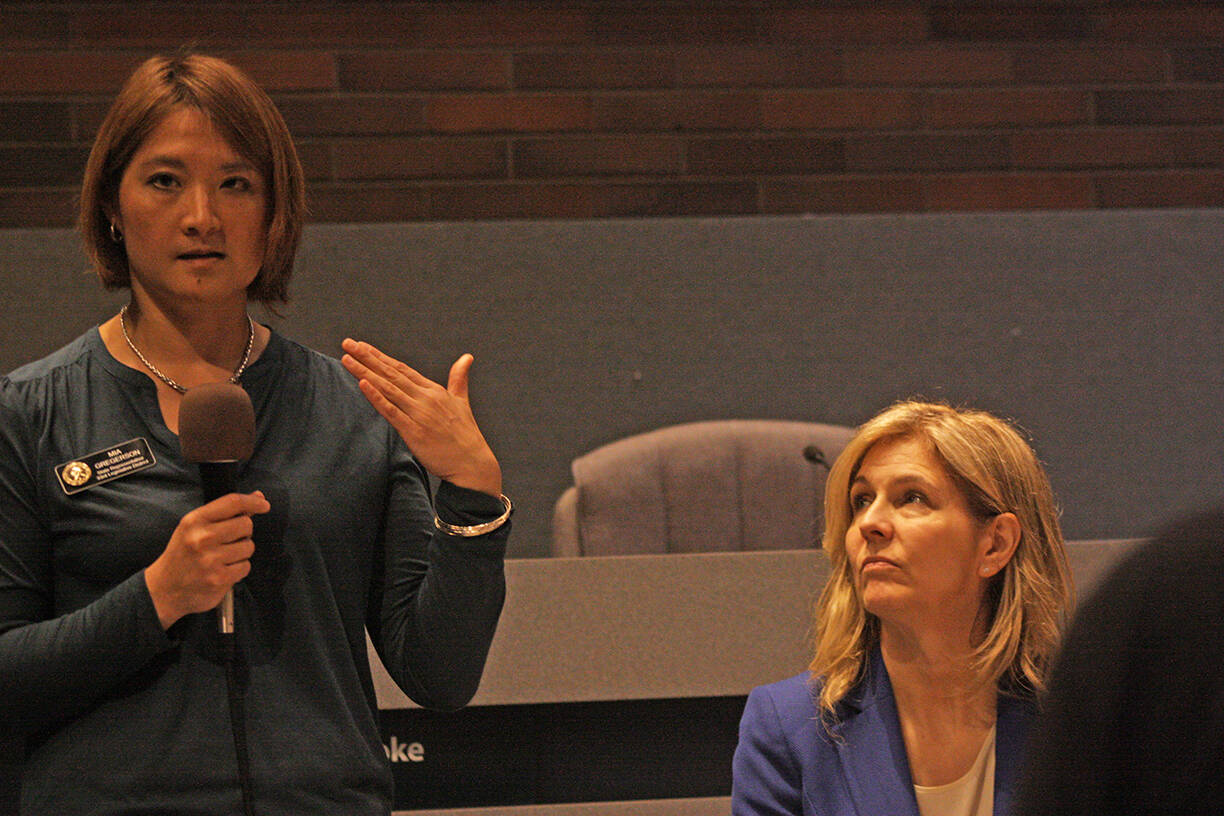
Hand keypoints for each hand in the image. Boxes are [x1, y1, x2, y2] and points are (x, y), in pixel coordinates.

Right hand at [144, 491, 269, 629]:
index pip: (232, 502)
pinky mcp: (219, 579)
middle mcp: (202, 538)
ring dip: (241, 552)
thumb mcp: (194, 528)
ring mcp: (210, 560)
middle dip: (244, 532)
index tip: (263, 504)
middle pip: (246, 524)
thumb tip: (258, 497)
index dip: (253, 501)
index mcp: (194, 521)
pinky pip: (246, 567)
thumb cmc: (183, 555)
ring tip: (223, 558)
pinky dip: (239, 569)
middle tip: (229, 541)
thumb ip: (225, 512)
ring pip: (248, 546)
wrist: (163, 590)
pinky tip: (223, 570)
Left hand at [340, 339, 501, 496]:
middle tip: (348, 344)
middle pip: (391, 374)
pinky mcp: (414, 432)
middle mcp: (425, 398)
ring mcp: (419, 414)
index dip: (380, 356)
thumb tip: (467, 357)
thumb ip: (459, 378)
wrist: (472, 464)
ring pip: (387, 388)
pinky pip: (391, 411)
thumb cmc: (466, 435)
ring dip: (365, 372)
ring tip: (347, 359)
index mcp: (434, 390)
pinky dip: (377, 397)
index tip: (362, 345)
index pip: (402, 368)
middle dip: (367, 358)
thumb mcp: (461, 401)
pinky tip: (363, 384)